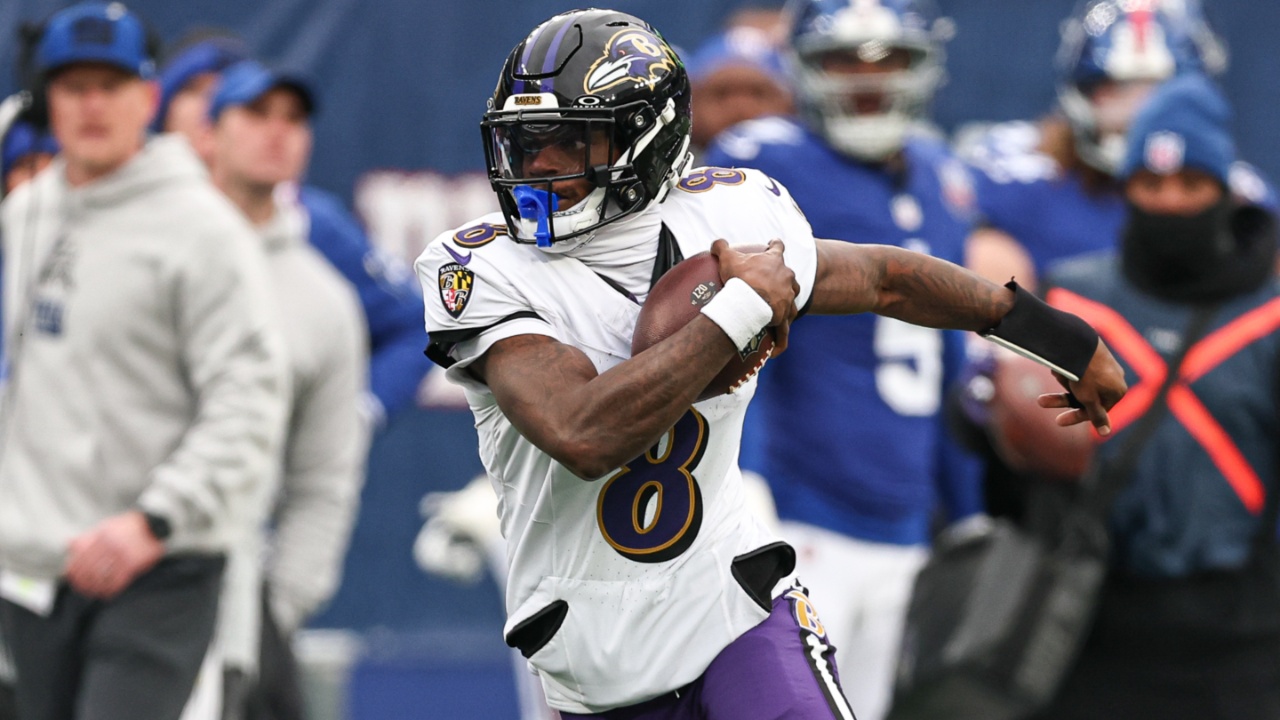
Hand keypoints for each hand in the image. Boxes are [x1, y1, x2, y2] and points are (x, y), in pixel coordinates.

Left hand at [65, 511, 165, 598]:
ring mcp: (123, 554)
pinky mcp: (134, 563)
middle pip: (91, 567)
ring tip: (92, 592)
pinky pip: (119, 580)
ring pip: (104, 575)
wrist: (153, 526)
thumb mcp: (107, 526)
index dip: (75, 568)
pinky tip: (107, 593)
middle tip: (81, 588)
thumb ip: (88, 536)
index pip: (82, 555)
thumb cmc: (127, 528)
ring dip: (96, 587)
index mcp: (103, 534)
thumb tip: (69, 545)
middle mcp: (112, 544)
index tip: (71, 577)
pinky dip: (111, 589)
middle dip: (84, 580)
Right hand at [711, 238, 799, 352]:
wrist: (748, 301)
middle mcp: (786, 277)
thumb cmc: (740, 277)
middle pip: (788, 275)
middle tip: (771, 282)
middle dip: (782, 278)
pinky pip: (784, 330)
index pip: (777, 247)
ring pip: (792, 300)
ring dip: (787, 304)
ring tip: (778, 311)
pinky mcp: (785, 315)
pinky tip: (776, 352)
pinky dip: (780, 341)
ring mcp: (788, 297)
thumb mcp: (727, 258)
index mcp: (774, 261)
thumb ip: (721, 246)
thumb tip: (715, 243)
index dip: (775, 245)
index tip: (773, 243)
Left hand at [1037, 339, 1127, 435]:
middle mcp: (1115, 379)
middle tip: (1040, 401)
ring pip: (1078, 384)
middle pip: (1085, 397)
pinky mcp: (1092, 356)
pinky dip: (1065, 371)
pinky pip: (1076, 371)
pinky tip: (1059, 365)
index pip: (1096, 411)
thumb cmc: (1085, 373)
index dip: (1076, 416)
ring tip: (1056, 371)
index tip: (1058, 421)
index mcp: (1118, 392)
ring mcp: (1105, 367)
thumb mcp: (1088, 399)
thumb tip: (1106, 432)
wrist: (1078, 341)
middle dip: (1061, 399)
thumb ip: (1096, 415)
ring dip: (1063, 381)